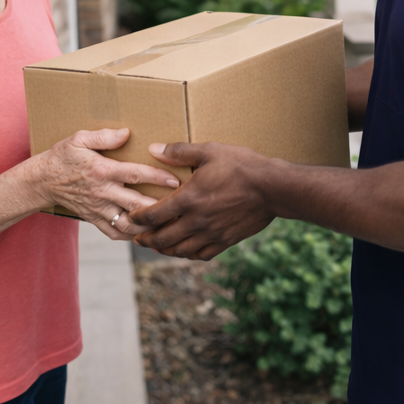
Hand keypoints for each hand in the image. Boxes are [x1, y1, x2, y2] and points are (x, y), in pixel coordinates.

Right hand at [37, 128, 180, 240]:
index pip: (134, 174)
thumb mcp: (78, 139)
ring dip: (149, 225)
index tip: (176, 180)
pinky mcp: (94, 219)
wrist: (41, 181)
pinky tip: (146, 232)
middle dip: (160, 205)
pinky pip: (115, 233)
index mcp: (101, 171)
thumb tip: (126, 133)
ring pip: (128, 223)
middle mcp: (102, 192)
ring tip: (168, 223)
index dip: (156, 177)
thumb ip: (103, 136)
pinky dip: (131, 236)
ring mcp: (98, 209)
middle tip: (181, 206)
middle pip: (136, 203)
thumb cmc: (62, 158)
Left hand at [129, 141, 277, 259]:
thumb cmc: (242, 166)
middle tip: (136, 238)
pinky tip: (184, 249)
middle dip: (146, 239)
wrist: (274, 189)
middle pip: (162, 239)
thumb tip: (154, 148)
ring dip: (164, 249)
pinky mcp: (226, 241)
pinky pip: (201, 255)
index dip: (137, 219)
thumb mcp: (209, 151)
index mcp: (188, 200)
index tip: (129, 218)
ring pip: (180, 250)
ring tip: (155, 245)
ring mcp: (212, 234)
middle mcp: (196, 221)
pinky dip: (188, 254)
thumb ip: (179, 152)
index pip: (153, 215)